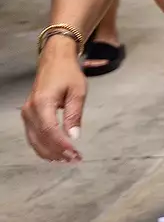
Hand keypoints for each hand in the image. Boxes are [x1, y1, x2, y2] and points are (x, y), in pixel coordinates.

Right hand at [21, 41, 87, 162]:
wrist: (54, 61)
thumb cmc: (68, 74)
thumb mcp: (78, 92)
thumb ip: (74, 114)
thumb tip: (74, 136)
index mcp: (42, 103)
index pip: (50, 131)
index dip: (61, 145)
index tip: (75, 153)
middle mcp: (30, 110)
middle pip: (41, 139)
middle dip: (58, 152)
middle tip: (75, 159)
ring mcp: (26, 113)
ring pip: (34, 140)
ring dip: (50, 153)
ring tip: (67, 160)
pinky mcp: (28, 115)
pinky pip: (32, 136)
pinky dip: (43, 147)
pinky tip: (54, 154)